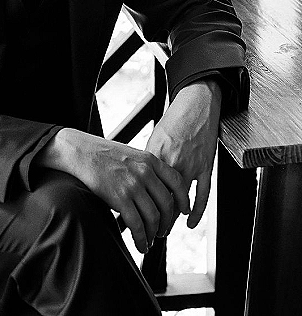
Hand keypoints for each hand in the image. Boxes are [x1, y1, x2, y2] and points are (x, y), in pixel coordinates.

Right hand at [36, 128, 189, 253]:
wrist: (81, 152)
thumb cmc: (103, 154)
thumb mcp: (131, 154)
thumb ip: (147, 169)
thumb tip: (158, 191)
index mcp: (150, 160)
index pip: (177, 182)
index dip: (183, 200)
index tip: (183, 211)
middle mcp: (145, 172)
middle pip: (167, 204)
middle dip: (167, 222)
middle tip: (163, 231)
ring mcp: (133, 185)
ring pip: (153, 217)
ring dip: (154, 234)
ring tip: (150, 240)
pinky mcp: (120, 198)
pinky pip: (137, 225)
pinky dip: (141, 239)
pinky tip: (140, 245)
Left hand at [145, 79, 221, 231]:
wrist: (196, 105)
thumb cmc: (173, 122)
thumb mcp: (155, 139)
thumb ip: (147, 160)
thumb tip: (136, 179)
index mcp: (154, 155)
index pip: (143, 187)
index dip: (136, 204)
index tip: (130, 217)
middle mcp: (171, 162)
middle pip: (160, 197)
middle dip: (153, 217)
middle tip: (147, 231)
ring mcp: (190, 165)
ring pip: (179, 199)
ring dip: (171, 218)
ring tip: (163, 230)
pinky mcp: (206, 166)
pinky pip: (202, 193)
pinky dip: (197, 211)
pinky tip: (190, 223)